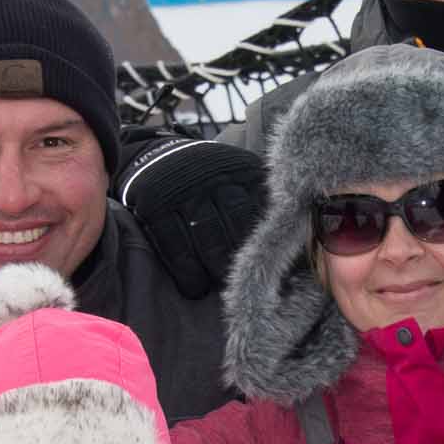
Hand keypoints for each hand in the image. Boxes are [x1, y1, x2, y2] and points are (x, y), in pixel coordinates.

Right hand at [114, 134, 265, 298]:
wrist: (153, 154)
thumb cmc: (205, 178)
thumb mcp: (235, 175)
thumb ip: (258, 199)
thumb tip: (290, 243)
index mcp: (240, 170)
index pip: (261, 209)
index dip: (269, 242)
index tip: (274, 268)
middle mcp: (214, 177)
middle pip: (236, 223)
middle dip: (245, 258)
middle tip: (248, 284)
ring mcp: (183, 190)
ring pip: (207, 236)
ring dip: (216, 269)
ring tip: (221, 289)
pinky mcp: (155, 203)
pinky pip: (174, 244)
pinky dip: (186, 271)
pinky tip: (193, 288)